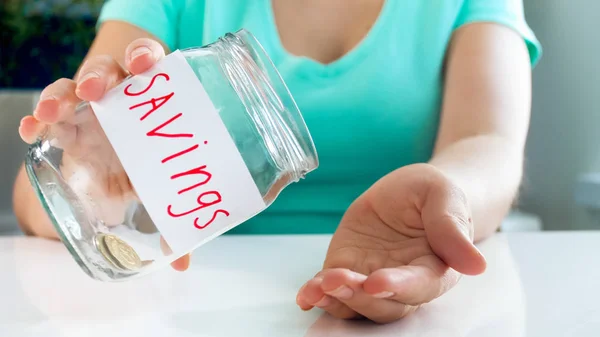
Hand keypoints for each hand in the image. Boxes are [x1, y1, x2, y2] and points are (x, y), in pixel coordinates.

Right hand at [18, 38, 189, 270]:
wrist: (122, 176)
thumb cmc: (149, 170)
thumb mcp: (161, 189)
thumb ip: (171, 217)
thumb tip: (182, 264)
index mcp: (152, 103)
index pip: (148, 66)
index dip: (146, 56)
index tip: (146, 63)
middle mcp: (121, 100)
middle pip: (108, 70)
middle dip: (100, 74)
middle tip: (95, 91)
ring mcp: (91, 110)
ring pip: (72, 85)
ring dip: (61, 93)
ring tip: (53, 111)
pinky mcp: (67, 126)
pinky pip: (49, 115)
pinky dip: (38, 119)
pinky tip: (31, 129)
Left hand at [296, 163, 486, 322]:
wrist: (409, 192)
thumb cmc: (433, 194)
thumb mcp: (443, 196)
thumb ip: (452, 227)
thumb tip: (476, 264)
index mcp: (435, 268)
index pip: (419, 286)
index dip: (399, 286)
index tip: (379, 281)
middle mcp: (404, 282)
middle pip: (384, 304)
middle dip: (359, 296)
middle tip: (338, 280)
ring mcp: (373, 279)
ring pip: (357, 303)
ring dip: (337, 300)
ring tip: (318, 288)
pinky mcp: (348, 270)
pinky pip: (333, 290)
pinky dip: (318, 295)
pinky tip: (306, 295)